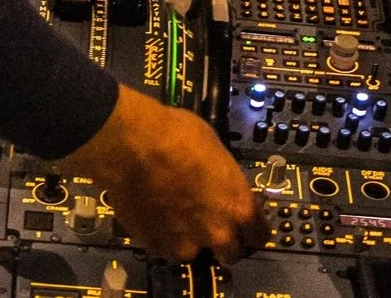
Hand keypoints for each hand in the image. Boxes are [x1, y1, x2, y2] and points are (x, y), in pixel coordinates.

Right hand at [64, 85, 265, 262]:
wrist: (131, 144)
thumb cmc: (175, 135)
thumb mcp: (216, 148)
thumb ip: (225, 178)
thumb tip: (221, 183)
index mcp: (238, 207)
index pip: (259, 236)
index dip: (251, 230)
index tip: (245, 225)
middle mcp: (216, 232)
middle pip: (231, 254)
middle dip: (223, 242)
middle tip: (210, 223)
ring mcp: (184, 244)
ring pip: (194, 252)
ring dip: (189, 238)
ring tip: (174, 212)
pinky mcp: (155, 246)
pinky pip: (164, 247)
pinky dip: (161, 235)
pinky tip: (154, 211)